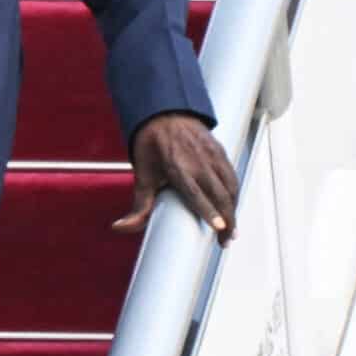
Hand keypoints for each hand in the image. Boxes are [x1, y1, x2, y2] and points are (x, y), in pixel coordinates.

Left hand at [114, 113, 236, 246]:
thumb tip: (120, 227)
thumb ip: (138, 206)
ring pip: (230, 187)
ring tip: (231, 231)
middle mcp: (198, 161)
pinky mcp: (221, 152)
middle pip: (219, 194)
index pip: (196, 193)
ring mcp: (212, 155)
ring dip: (234, 210)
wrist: (164, 113)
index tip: (219, 227)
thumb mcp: (142, 176)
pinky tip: (232, 207)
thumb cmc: (152, 145)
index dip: (209, 211)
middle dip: (227, 220)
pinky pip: (232, 176)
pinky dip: (235, 194)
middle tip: (225, 242)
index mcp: (176, 167)